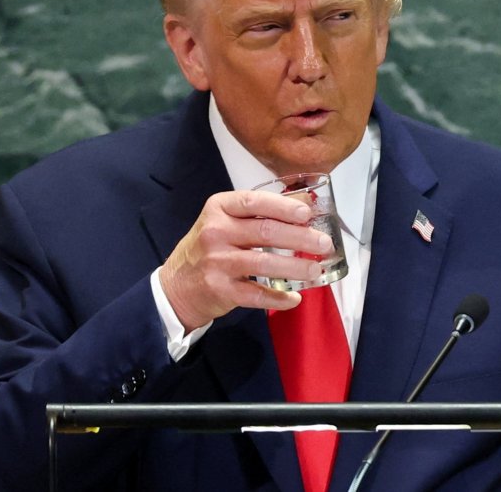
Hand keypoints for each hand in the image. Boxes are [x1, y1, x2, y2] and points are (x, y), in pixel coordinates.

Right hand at [158, 190, 331, 329]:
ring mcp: (217, 263)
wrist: (176, 285)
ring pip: (264, 264)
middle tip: (324, 243)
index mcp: (218, 209)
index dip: (283, 207)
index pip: (253, 202)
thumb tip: (305, 205)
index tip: (307, 213)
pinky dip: (279, 298)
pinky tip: (295, 298)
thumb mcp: (224, 221)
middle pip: (265, 232)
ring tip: (315, 269)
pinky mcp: (221, 290)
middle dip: (300, 238)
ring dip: (295, 268)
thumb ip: (258, 213)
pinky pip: (256, 295)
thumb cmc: (209, 247)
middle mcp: (215, 233)